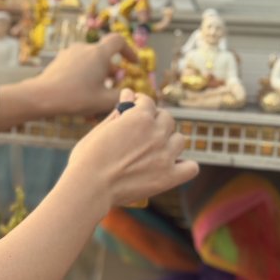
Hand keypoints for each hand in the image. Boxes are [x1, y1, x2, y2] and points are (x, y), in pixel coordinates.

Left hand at [32, 34, 138, 115]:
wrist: (41, 97)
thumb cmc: (74, 97)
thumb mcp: (103, 101)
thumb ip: (122, 97)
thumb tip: (130, 95)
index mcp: (98, 53)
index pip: (118, 41)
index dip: (128, 51)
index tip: (132, 63)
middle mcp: (84, 48)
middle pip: (103, 54)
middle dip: (111, 69)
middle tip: (113, 86)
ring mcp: (69, 53)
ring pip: (90, 60)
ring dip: (97, 72)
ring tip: (96, 91)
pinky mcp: (58, 61)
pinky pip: (77, 64)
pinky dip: (83, 74)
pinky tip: (80, 90)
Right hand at [67, 89, 198, 207]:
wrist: (89, 187)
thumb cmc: (88, 157)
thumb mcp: (101, 129)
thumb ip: (119, 111)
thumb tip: (128, 93)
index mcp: (139, 116)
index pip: (148, 102)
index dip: (140, 104)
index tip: (136, 109)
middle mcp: (156, 133)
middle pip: (167, 119)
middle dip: (156, 122)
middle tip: (142, 133)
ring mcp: (165, 155)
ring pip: (180, 140)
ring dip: (169, 142)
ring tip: (155, 150)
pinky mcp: (168, 177)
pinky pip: (190, 168)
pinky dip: (184, 167)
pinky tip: (171, 167)